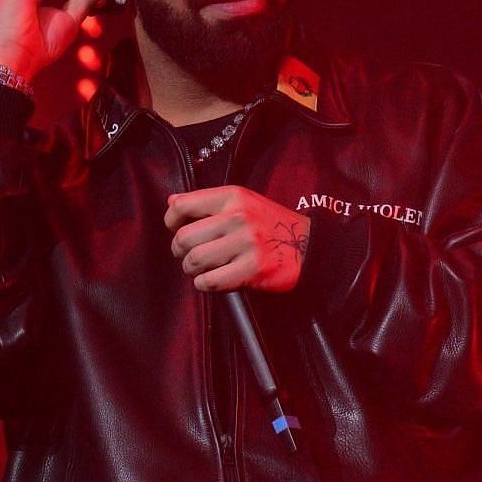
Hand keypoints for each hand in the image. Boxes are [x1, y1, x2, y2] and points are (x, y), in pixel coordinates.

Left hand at [165, 186, 310, 292]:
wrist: (310, 245)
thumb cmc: (271, 225)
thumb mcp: (243, 202)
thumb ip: (208, 202)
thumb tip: (172, 202)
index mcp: (232, 197)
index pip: (182, 205)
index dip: (171, 221)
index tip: (176, 229)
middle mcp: (237, 218)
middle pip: (183, 238)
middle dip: (180, 251)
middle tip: (190, 255)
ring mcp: (245, 244)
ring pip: (194, 261)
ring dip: (193, 270)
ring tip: (204, 268)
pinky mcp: (251, 269)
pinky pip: (210, 282)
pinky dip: (205, 284)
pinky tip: (215, 279)